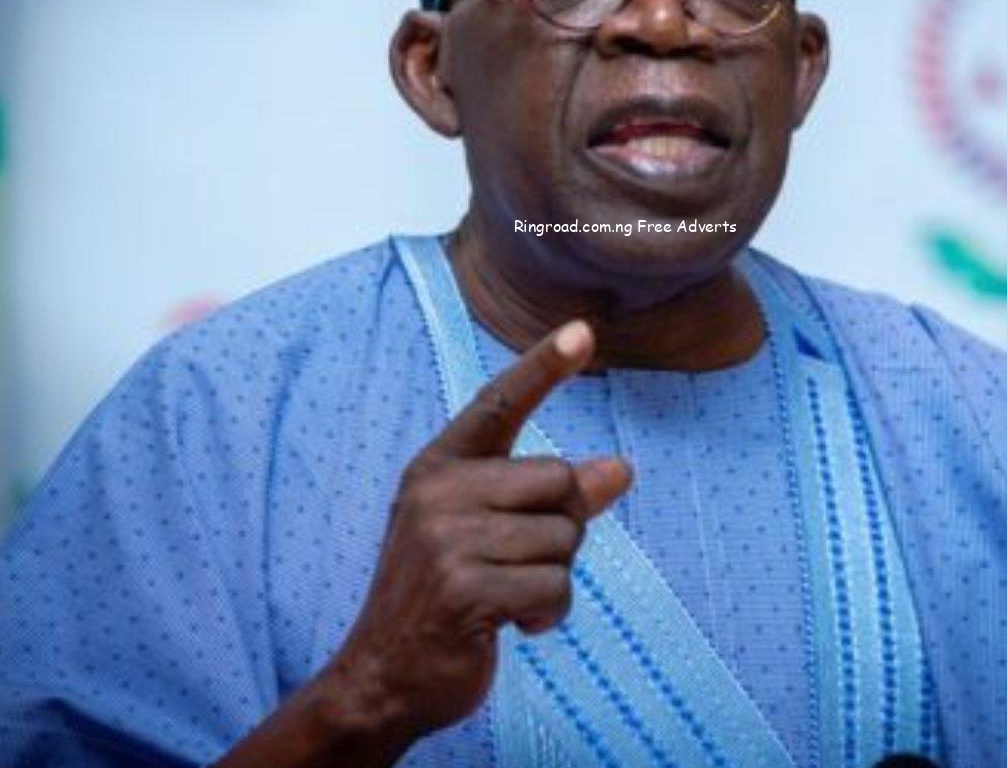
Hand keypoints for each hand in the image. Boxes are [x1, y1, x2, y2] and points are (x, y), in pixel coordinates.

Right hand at [220, 320, 631, 766]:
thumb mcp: (493, 535)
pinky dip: (547, 614)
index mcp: (439, 466)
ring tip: (507, 598)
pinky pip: (554, 587)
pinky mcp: (463, 589)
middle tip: (518, 565)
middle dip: (561, 530)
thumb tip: (622, 468)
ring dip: (553, 581)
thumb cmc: (446, 597)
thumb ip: (554, 500)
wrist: (384, 677)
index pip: (499, 404)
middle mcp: (436, 492)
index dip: (543, 367)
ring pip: (562, 540)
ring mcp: (445, 540)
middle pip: (558, 481)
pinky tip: (511, 626)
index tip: (585, 329)